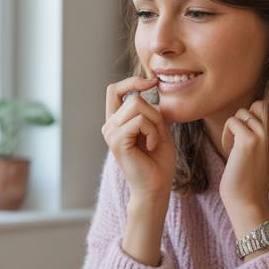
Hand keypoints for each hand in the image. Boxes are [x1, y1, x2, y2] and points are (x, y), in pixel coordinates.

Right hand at [102, 76, 174, 205]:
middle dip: (154, 113)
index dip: (132, 81)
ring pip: (137, 105)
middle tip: (157, 134)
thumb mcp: (159, 128)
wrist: (156, 187)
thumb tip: (151, 84)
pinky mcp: (116, 140)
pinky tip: (151, 146)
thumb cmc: (158, 161)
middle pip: (133, 97)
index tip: (152, 82)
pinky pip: (140, 120)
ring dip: (154, 123)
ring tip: (153, 141)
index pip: (114, 89)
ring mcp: (110, 132)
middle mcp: (109, 125)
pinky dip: (152, 132)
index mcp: (116, 122)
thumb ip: (152, 110)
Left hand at [218, 100, 268, 236]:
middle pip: (257, 105)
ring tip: (233, 148)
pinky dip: (226, 134)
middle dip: (244, 119)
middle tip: (239, 139)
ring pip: (242, 113)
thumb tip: (249, 110)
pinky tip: (229, 150)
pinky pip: (232, 122)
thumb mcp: (264, 150)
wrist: (248, 202)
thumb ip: (263, 131)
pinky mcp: (248, 140)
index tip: (247, 136)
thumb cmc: (252, 178)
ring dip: (233, 128)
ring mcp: (264, 135)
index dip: (254, 116)